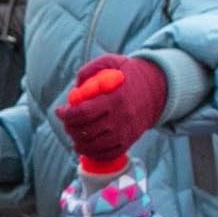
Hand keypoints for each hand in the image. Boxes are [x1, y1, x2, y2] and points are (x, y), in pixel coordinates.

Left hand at [55, 55, 169, 174]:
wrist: (157, 89)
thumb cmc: (128, 74)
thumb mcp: (111, 62)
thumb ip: (90, 70)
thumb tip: (74, 86)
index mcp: (115, 98)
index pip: (83, 114)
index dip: (66, 115)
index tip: (59, 110)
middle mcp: (121, 119)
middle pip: (85, 131)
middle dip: (69, 127)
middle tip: (66, 120)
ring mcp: (125, 133)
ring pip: (93, 146)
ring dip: (77, 141)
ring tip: (73, 133)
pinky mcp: (128, 142)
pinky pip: (106, 154)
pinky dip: (91, 152)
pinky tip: (85, 143)